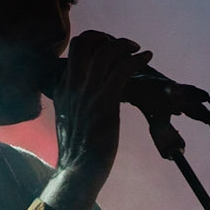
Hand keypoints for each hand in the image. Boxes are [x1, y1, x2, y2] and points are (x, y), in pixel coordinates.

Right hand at [51, 30, 149, 182]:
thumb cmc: (76, 152)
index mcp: (62, 90)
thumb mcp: (67, 121)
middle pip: (83, 44)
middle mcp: (72, 86)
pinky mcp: (105, 101)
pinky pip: (122, 69)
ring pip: (105, 52)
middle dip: (103, 37)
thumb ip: (73, 105)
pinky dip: (137, 59)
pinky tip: (147, 58)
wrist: (77, 171)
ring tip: (137, 49)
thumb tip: (83, 101)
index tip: (106, 50)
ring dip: (125, 44)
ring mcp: (88, 93)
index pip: (72, 54)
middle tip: (121, 45)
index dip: (91, 45)